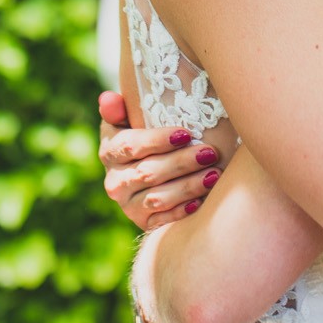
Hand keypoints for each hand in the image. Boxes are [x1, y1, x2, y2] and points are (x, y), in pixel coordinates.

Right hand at [98, 91, 221, 228]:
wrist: (148, 175)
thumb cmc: (145, 137)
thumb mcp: (128, 120)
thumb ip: (117, 109)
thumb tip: (108, 99)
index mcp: (110, 152)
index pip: (130, 146)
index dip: (157, 140)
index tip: (185, 133)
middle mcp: (115, 182)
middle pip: (147, 173)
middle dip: (181, 162)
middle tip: (210, 153)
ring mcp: (128, 206)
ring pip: (157, 198)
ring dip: (188, 187)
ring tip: (214, 175)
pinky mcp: (144, 223)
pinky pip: (162, 220)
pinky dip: (182, 211)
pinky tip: (202, 201)